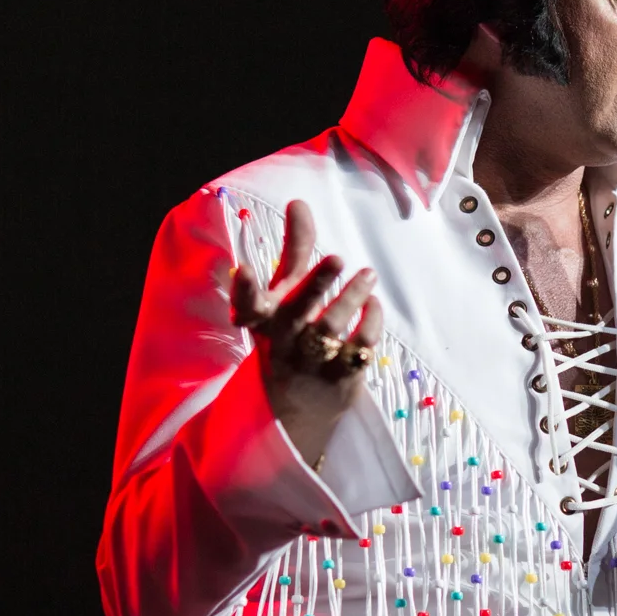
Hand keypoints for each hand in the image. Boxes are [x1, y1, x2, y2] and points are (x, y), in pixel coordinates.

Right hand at [230, 199, 384, 465]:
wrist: (293, 414)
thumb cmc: (289, 336)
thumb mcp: (284, 295)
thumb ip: (294, 250)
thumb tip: (298, 202)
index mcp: (263, 321)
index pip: (247, 306)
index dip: (244, 290)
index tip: (243, 269)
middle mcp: (283, 342)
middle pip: (296, 313)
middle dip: (314, 285)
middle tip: (337, 256)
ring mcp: (311, 365)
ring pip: (330, 330)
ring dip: (351, 298)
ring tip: (368, 273)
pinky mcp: (340, 382)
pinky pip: (358, 351)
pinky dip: (369, 324)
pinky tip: (373, 304)